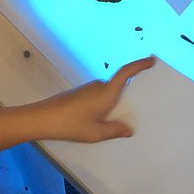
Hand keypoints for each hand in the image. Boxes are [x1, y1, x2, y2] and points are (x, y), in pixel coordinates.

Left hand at [34, 57, 155, 141]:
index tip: (151, 60)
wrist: (42, 119)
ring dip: (112, 106)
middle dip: (126, 99)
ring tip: (113, 126)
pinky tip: (97, 123)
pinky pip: (99, 98)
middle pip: (118, 88)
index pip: (126, 73)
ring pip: (108, 95)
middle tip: (132, 116)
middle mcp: (99, 86)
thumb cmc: (71, 125)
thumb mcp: (96, 133)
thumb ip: (115, 130)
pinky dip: (103, 107)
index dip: (139, 65)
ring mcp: (88, 89)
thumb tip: (129, 129)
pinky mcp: (80, 94)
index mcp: (107, 92)